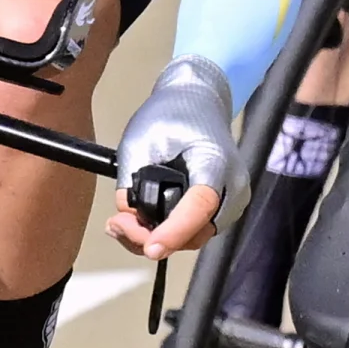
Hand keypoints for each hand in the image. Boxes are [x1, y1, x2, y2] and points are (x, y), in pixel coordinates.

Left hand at [106, 57, 234, 260]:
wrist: (198, 100)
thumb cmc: (172, 113)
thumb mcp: (139, 141)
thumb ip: (132, 182)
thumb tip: (127, 217)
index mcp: (215, 162)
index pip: (200, 206)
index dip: (175, 232)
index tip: (151, 247)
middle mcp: (232, 189)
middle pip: (194, 233)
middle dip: (152, 237)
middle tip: (116, 225)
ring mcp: (231, 202)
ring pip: (191, 238)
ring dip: (156, 237)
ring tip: (121, 224)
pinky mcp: (222, 209)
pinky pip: (193, 230)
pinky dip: (166, 232)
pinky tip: (139, 223)